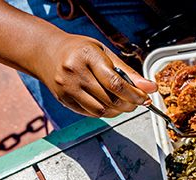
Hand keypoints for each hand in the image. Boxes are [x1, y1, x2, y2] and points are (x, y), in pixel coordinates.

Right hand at [35, 34, 157, 118]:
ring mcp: (67, 88)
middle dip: (129, 104)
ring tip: (123, 102)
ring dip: (118, 111)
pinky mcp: (64, 100)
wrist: (46, 52)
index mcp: (87, 55)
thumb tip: (149, 87)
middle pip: (110, 99)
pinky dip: (105, 112)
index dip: (135, 94)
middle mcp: (74, 72)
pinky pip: (91, 113)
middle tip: (137, 101)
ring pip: (101, 110)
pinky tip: (108, 103)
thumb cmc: (78, 50)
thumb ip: (127, 71)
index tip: (146, 98)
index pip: (115, 83)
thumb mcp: (104, 53)